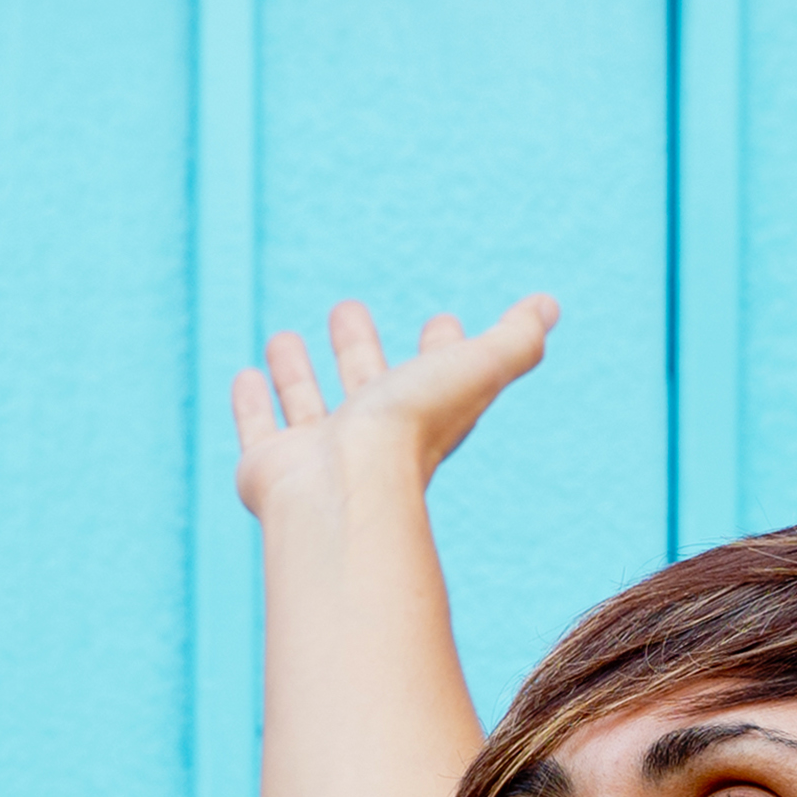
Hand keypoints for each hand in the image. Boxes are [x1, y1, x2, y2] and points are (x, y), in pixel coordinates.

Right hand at [229, 294, 557, 527]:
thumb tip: (550, 306)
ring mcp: (318, 454)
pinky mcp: (271, 467)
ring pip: (307, 405)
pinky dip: (251, 404)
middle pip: (366, 385)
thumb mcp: (476, 370)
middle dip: (360, 348)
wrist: (346, 490)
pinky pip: (258, 429)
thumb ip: (515, 340)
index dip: (444, 349)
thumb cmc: (411, 430)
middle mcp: (370, 440)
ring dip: (297, 373)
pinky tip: (246, 377)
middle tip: (347, 311)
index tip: (444, 322)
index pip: (438, 377)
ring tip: (285, 339)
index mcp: (423, 418)